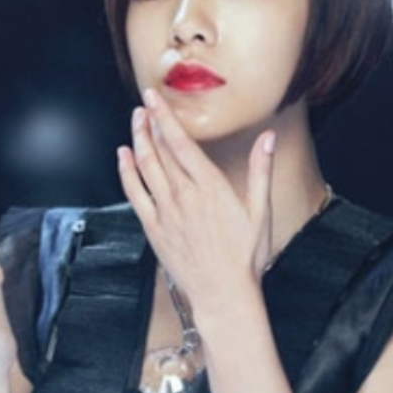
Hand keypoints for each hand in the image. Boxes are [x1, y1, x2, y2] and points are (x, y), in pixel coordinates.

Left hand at [117, 88, 275, 320]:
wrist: (223, 294)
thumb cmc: (245, 256)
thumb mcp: (261, 212)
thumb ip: (261, 170)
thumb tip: (268, 138)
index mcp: (211, 187)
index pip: (182, 143)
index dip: (166, 118)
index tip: (155, 98)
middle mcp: (184, 196)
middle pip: (160, 150)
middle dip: (150, 123)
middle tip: (144, 104)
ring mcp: (166, 211)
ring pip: (145, 167)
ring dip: (138, 140)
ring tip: (136, 121)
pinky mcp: (154, 227)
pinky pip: (135, 193)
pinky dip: (126, 172)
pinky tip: (123, 157)